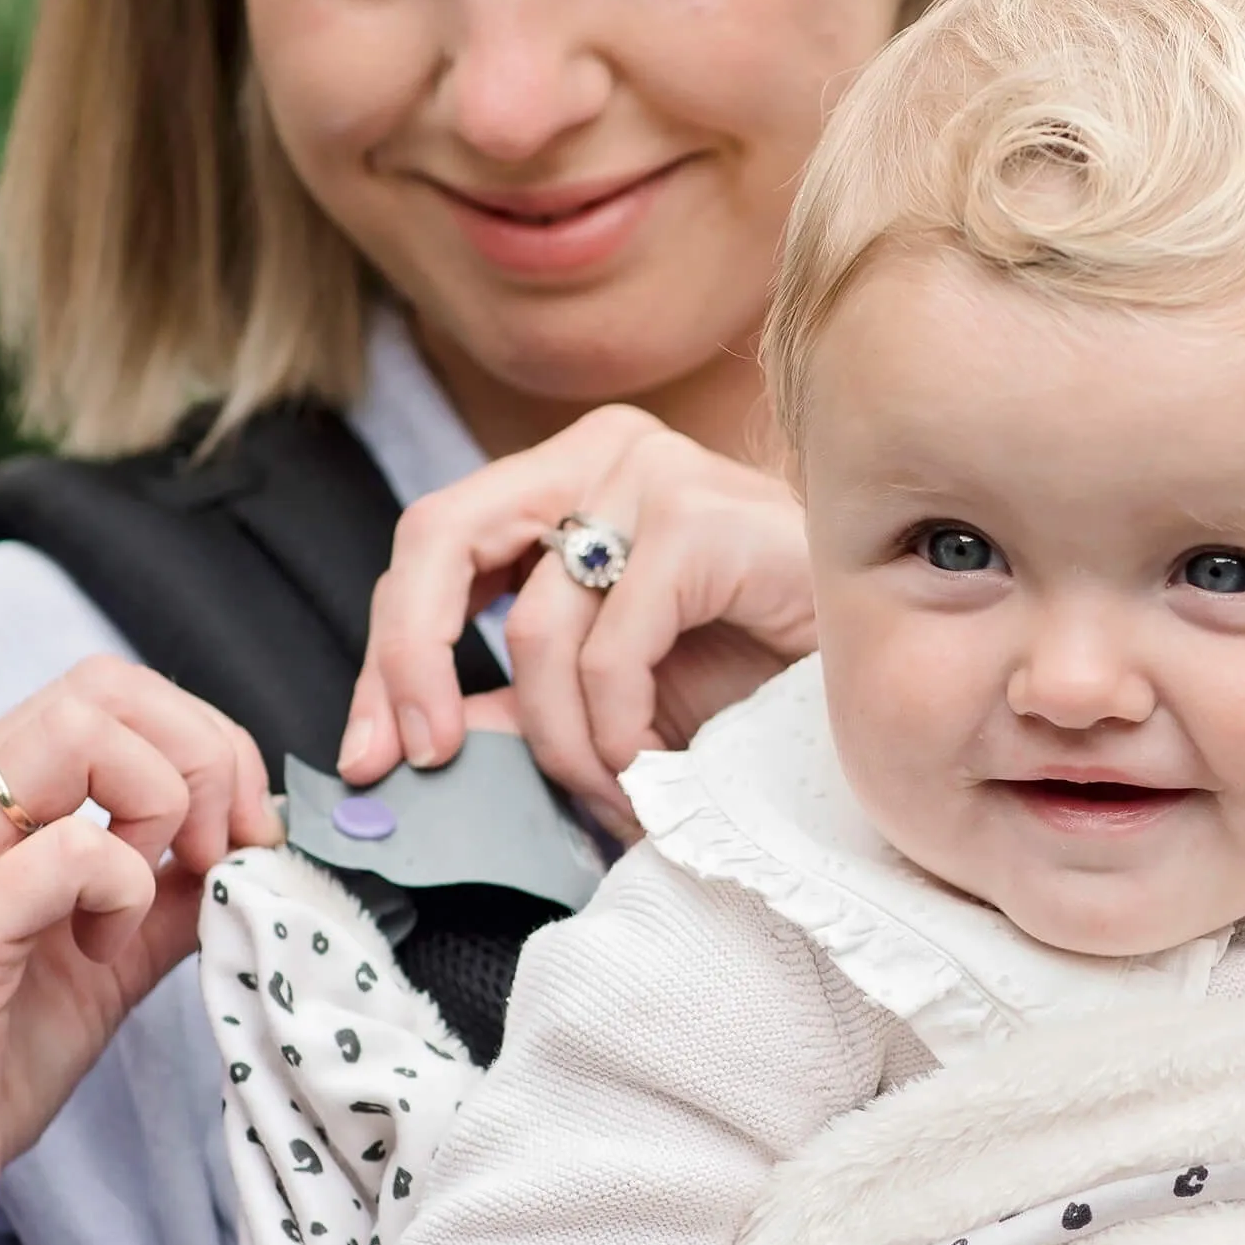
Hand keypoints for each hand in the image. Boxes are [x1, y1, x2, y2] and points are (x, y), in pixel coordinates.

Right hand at [0, 655, 279, 1244]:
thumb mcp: (106, 962)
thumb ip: (170, 894)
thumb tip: (254, 850)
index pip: (105, 689)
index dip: (204, 741)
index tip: (244, 831)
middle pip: (103, 687)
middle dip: (205, 759)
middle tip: (224, 855)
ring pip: (85, 736)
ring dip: (167, 811)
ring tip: (151, 904)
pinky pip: (77, 853)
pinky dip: (129, 895)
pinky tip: (102, 959)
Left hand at [338, 405, 816, 836]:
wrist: (875, 686)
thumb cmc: (753, 681)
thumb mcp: (601, 699)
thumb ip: (509, 705)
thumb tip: (396, 750)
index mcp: (566, 475)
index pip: (430, 543)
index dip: (385, 653)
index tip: (368, 757)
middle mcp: (603, 450)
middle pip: (439, 540)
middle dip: (409, 664)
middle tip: (428, 761)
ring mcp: (657, 471)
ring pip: (534, 629)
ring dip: (563, 745)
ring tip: (614, 794)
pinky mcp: (707, 520)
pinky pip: (610, 651)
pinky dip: (620, 731)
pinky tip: (658, 764)